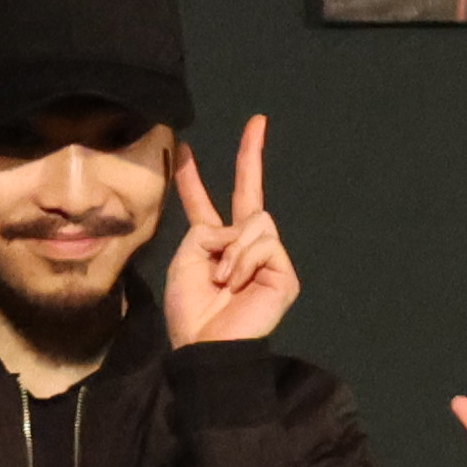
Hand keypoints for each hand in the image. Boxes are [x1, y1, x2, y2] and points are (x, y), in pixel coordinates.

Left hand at [164, 116, 294, 349]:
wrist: (207, 345)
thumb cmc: (191, 310)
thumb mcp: (185, 260)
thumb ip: (206, 230)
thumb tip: (240, 228)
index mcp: (213, 244)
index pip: (203, 203)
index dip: (193, 178)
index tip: (183, 149)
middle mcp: (243, 245)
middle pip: (250, 193)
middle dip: (251, 155)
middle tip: (257, 121)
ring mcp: (267, 257)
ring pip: (255, 221)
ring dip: (232, 250)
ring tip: (225, 280)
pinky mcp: (284, 272)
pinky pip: (264, 243)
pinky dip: (245, 261)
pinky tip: (239, 284)